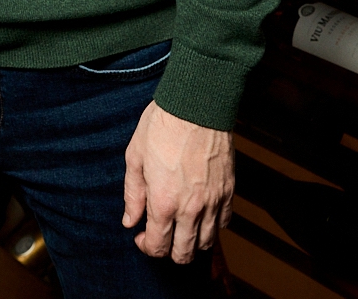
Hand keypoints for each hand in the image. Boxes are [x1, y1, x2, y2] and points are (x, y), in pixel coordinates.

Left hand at [121, 100, 233, 264]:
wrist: (197, 104)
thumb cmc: (163, 125)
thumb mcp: (135, 157)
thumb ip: (133, 194)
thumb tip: (129, 220)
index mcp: (163, 202)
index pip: (157, 246)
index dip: (146, 247)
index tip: (141, 236)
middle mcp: (190, 209)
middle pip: (183, 254)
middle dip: (168, 252)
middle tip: (160, 236)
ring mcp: (213, 201)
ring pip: (207, 244)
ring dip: (192, 243)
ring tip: (181, 228)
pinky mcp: (228, 191)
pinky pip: (224, 223)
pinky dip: (213, 227)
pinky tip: (201, 216)